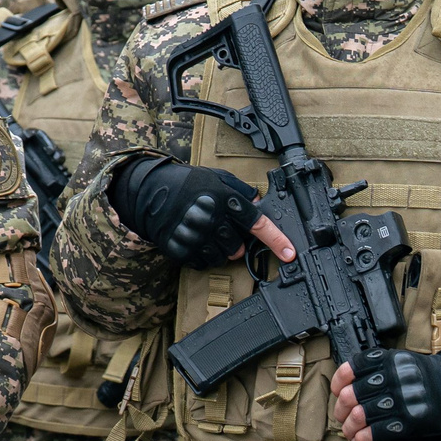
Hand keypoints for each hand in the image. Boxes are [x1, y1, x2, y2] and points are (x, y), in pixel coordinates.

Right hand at [111, 157, 290, 268]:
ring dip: (220, 251)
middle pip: (237, 247)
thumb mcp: (217, 177)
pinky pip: (202, 263)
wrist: (150, 191)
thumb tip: (261, 206)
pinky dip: (203, 256)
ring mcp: (193, 235)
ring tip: (207, 234)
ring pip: (221, 258)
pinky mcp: (179, 248)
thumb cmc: (188, 183)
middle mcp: (209, 218)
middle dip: (236, 244)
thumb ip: (241, 192)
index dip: (276, 240)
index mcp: (223, 198)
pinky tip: (195, 240)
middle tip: (223, 231)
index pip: (257, 224)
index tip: (290, 253)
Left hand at [331, 348, 440, 440]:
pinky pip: (377, 432)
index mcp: (389, 360)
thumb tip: (348, 384)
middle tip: (341, 416)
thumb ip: (378, 367)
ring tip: (349, 432)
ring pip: (361, 415)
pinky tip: (360, 440)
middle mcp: (393, 378)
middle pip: (352, 394)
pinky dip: (364, 438)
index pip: (353, 367)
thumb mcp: (402, 361)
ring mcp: (401, 401)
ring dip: (349, 428)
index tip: (336, 390)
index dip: (339, 380)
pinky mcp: (409, 422)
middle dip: (341, 409)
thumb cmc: (427, 376)